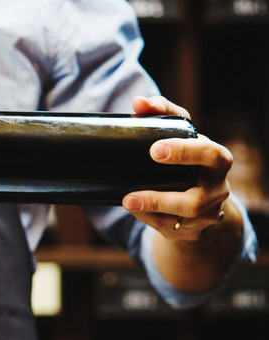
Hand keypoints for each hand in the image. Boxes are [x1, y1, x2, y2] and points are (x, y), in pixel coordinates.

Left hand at [122, 96, 233, 240]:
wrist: (198, 206)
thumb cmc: (185, 163)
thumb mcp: (178, 138)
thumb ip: (161, 115)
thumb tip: (139, 103)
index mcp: (215, 158)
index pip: (206, 151)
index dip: (183, 149)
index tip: (154, 147)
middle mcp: (217, 185)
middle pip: (203, 184)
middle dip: (178, 170)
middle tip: (149, 160)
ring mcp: (208, 210)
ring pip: (187, 209)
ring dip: (155, 202)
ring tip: (128, 199)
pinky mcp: (193, 229)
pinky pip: (170, 226)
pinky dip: (149, 217)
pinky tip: (135, 209)